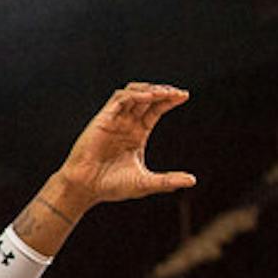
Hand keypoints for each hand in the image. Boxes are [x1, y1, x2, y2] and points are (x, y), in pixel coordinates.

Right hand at [56, 83, 195, 210]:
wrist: (86, 188)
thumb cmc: (111, 187)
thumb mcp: (145, 183)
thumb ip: (168, 180)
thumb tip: (192, 181)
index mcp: (136, 135)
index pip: (155, 109)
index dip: (169, 100)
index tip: (185, 96)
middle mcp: (126, 124)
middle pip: (147, 97)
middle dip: (163, 91)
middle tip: (178, 93)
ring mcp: (114, 121)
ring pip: (133, 92)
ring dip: (149, 89)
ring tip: (164, 93)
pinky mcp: (103, 119)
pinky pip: (120, 99)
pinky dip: (135, 95)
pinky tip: (149, 97)